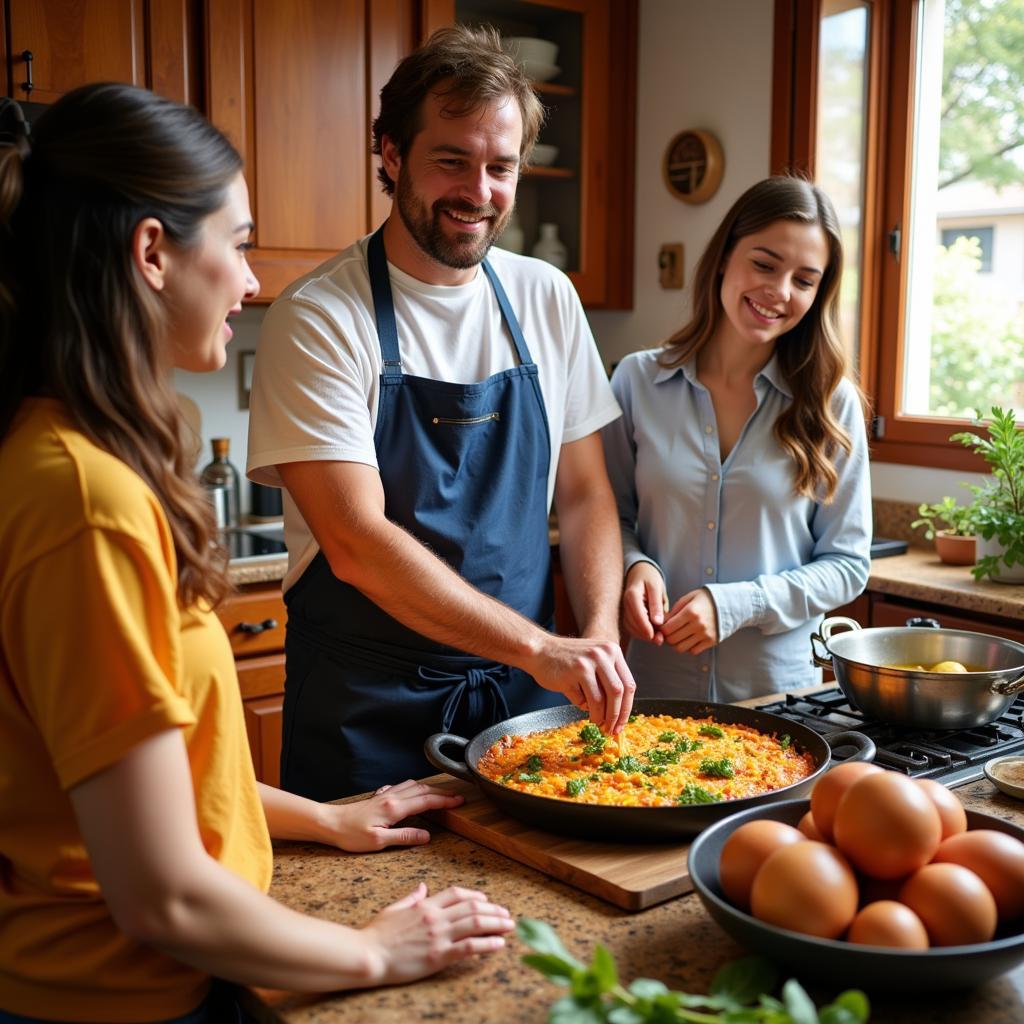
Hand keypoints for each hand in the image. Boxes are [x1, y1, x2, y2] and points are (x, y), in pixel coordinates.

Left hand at [323, 780, 464, 852]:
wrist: (330, 823)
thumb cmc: (351, 835)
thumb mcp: (379, 842)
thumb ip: (404, 836)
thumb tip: (426, 836)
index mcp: (395, 808)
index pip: (426, 802)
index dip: (445, 801)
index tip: (459, 802)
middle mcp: (392, 797)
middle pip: (423, 790)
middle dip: (442, 793)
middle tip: (456, 797)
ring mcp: (385, 795)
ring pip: (413, 786)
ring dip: (429, 788)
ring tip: (440, 794)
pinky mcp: (378, 798)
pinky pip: (401, 787)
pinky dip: (413, 788)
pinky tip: (411, 792)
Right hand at [361, 884, 514, 984]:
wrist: (368, 955)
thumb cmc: (377, 934)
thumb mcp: (393, 909)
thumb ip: (411, 897)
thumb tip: (422, 887)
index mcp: (425, 905)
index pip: (457, 894)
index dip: (475, 896)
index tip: (487, 901)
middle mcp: (435, 917)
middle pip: (472, 908)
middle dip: (493, 910)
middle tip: (506, 914)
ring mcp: (438, 936)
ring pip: (475, 924)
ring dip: (496, 924)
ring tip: (509, 926)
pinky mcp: (439, 956)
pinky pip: (468, 947)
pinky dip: (487, 944)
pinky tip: (499, 944)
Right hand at [526, 635, 634, 734]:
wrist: (540, 650)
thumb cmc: (568, 660)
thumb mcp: (594, 661)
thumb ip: (608, 679)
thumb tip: (619, 714)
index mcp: (612, 650)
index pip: (628, 684)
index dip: (627, 708)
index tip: (622, 723)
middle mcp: (602, 654)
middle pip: (618, 693)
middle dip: (616, 716)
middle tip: (611, 730)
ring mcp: (586, 662)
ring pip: (601, 700)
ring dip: (599, 717)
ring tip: (596, 722)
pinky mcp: (572, 672)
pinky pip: (582, 700)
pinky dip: (582, 707)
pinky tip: (579, 703)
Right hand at [622, 562, 667, 644]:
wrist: (639, 572)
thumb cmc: (649, 577)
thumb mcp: (656, 587)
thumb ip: (656, 604)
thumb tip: (658, 622)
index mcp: (632, 596)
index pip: (637, 615)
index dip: (647, 629)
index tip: (658, 638)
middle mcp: (624, 604)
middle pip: (633, 624)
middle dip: (647, 634)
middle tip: (661, 640)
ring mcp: (623, 610)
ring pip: (632, 628)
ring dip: (644, 635)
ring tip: (659, 638)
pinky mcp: (626, 614)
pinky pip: (632, 627)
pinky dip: (641, 632)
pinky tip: (653, 634)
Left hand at [662, 588, 717, 654]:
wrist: (729, 604)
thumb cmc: (706, 599)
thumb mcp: (688, 598)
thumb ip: (674, 610)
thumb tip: (662, 623)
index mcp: (690, 612)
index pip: (667, 628)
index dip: (661, 629)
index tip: (661, 627)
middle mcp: (698, 625)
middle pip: (672, 640)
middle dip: (666, 637)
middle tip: (668, 632)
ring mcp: (705, 635)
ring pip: (681, 648)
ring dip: (676, 644)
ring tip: (677, 636)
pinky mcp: (711, 641)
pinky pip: (693, 651)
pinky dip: (687, 647)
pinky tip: (688, 638)